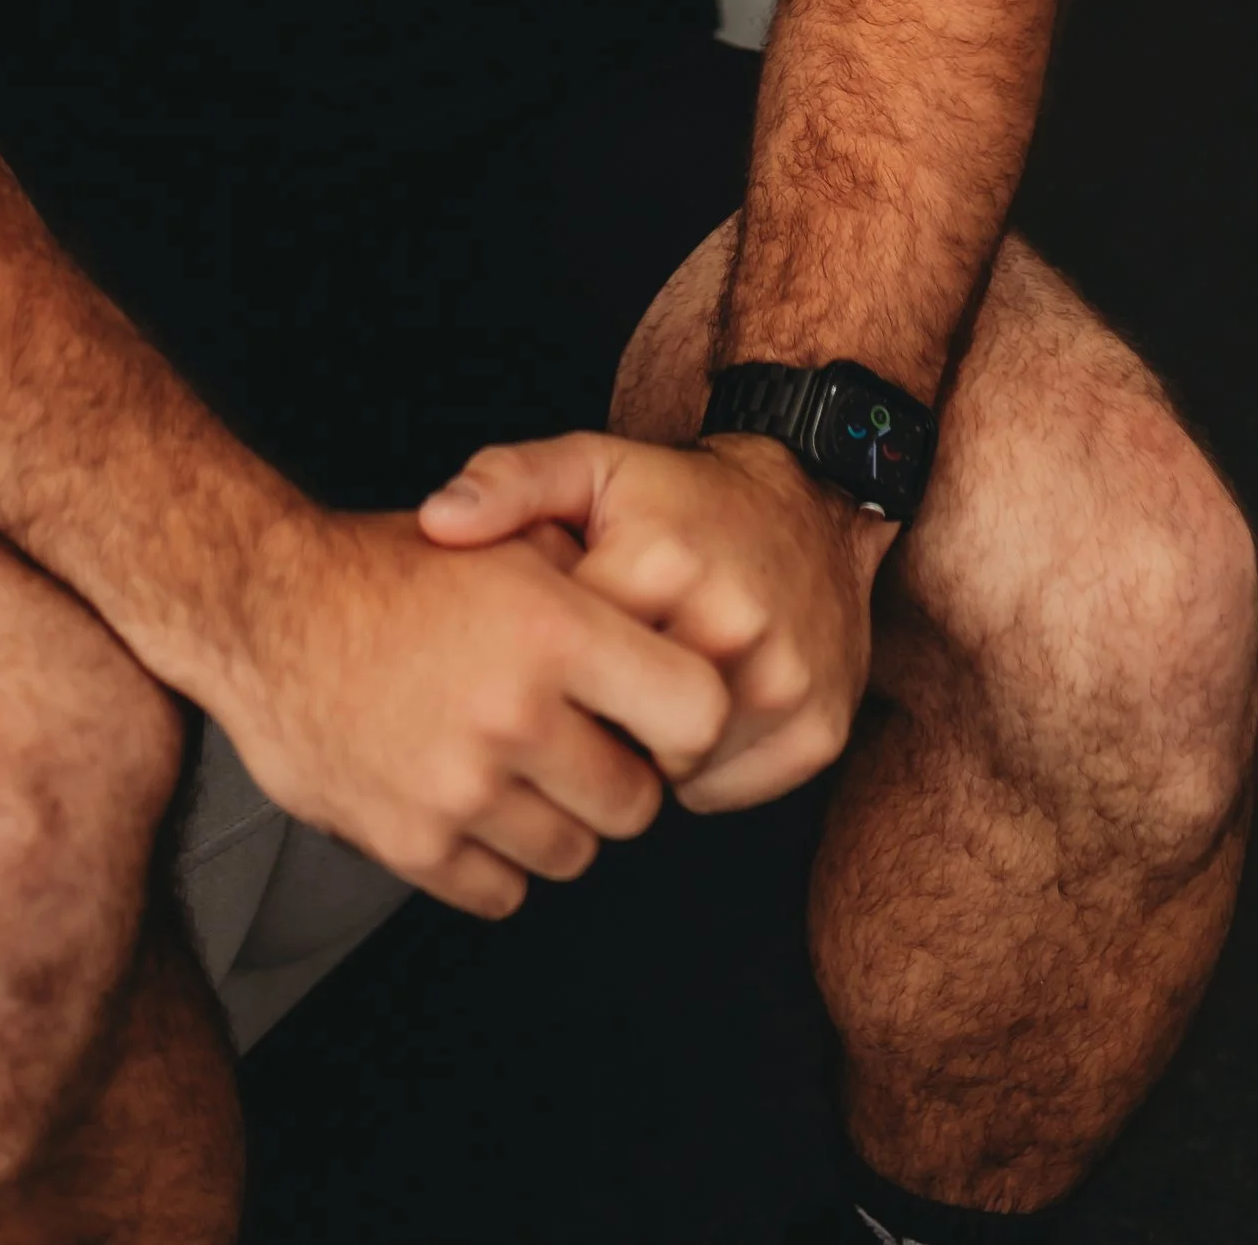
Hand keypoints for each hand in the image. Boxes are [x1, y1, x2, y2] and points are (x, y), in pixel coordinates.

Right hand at [207, 507, 730, 919]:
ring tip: (511, 766)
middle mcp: (514, 714)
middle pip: (638, 804)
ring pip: (573, 855)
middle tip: (573, 742)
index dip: (685, 719)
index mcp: (551, 628)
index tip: (654, 715)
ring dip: (553, 820)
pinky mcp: (412, 846)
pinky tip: (466, 802)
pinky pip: (503, 893)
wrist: (262, 609)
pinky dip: (493, 860)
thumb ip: (590, 581)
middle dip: (616, 777)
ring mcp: (462, 789)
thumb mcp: (502, 539)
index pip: (697, 711)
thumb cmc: (385, 571)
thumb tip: (665, 624)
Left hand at [418, 432, 883, 811]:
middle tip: (599, 674)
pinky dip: (704, 769)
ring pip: (673, 769)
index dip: (548, 660)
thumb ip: (507, 485)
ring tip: (650, 683)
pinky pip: (726, 792)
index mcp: (661, 559)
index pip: (564, 664)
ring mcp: (785, 680)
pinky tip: (698, 711)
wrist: (811, 502)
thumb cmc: (680, 497)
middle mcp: (731, 622)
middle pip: (618, 728)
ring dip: (650, 746)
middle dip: (597, 712)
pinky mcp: (821, 728)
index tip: (553, 638)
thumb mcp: (591, 466)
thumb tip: (436, 522)